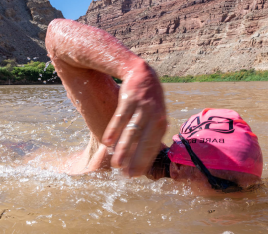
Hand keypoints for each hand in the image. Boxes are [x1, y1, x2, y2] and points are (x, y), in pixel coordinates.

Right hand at [102, 61, 166, 176]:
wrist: (142, 73)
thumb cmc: (149, 100)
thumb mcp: (156, 115)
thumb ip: (152, 133)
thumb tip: (145, 156)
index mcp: (161, 122)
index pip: (153, 146)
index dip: (144, 161)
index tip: (135, 174)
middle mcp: (154, 116)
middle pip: (144, 142)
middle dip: (135, 160)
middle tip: (126, 175)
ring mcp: (142, 107)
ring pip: (132, 132)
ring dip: (123, 149)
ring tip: (116, 164)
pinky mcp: (129, 99)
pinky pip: (121, 117)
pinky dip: (114, 130)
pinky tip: (107, 143)